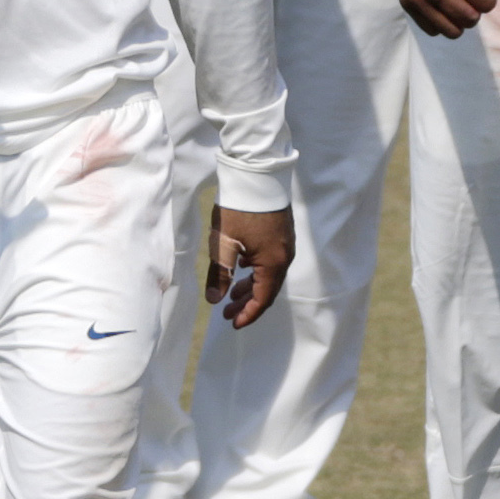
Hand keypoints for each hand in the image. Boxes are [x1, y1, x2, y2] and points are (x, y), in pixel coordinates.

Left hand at [206, 206, 294, 328]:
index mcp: (273, 263)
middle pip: (268, 289)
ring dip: (251, 287)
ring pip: (269, 275)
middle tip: (227, 313)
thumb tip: (214, 301)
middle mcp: (284, 256)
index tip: (232, 324)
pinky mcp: (281, 233)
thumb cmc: (239, 210)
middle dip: (247, 303)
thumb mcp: (223, 244)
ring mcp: (285, 244)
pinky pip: (271, 261)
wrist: (256, 174)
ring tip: (232, 294)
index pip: (263, 299)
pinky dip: (256, 272)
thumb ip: (220, 275)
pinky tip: (242, 268)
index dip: (248, 314)